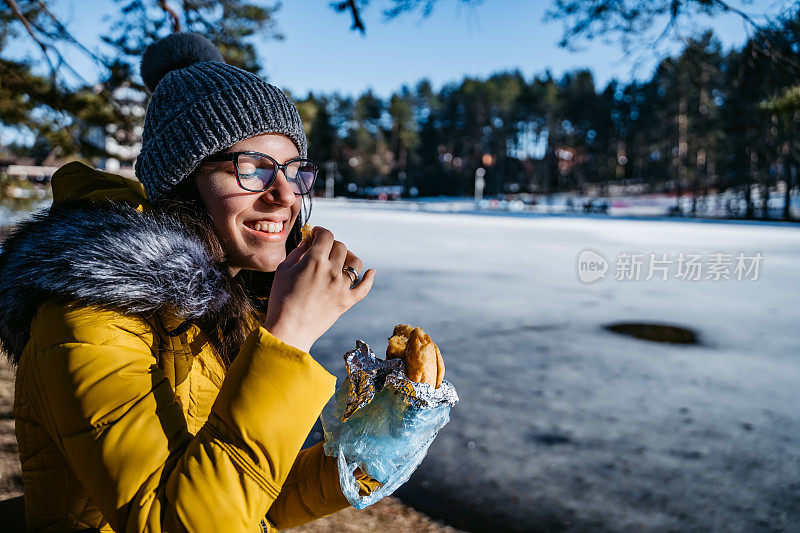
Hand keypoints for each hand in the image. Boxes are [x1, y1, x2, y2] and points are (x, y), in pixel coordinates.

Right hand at [263, 226, 374, 351]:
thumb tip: (308, 242)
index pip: (326, 235)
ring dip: (348, 256)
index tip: (315, 234)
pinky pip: (364, 287)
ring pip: (355, 262)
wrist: (289, 330)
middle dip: (330, 244)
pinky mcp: (347, 301)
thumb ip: (298, 252)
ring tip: (340, 259)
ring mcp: (342, 286)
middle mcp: (332, 270)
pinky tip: (371, 272)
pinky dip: (369, 278)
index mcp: (315, 260)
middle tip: (322, 249)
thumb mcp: (283, 270)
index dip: (320, 231)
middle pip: (340, 246)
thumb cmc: (281, 300)